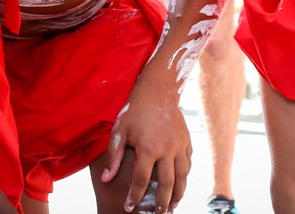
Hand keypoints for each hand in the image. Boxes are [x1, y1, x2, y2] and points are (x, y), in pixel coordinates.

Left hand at [100, 85, 191, 212]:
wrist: (157, 92)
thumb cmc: (134, 112)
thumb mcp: (120, 131)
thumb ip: (114, 157)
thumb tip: (106, 179)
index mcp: (148, 148)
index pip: (141, 180)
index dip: (134, 196)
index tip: (129, 207)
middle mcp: (167, 149)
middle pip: (166, 183)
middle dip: (162, 202)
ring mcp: (180, 145)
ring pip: (182, 176)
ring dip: (178, 193)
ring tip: (172, 205)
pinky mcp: (187, 141)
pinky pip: (188, 163)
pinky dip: (185, 176)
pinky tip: (179, 184)